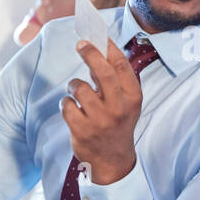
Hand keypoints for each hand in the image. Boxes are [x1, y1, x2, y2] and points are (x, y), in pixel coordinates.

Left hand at [61, 39, 142, 184]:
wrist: (112, 161)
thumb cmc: (118, 124)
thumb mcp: (126, 103)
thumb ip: (115, 80)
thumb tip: (97, 50)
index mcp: (132, 97)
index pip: (121, 65)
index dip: (108, 48)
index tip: (97, 37)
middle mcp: (118, 107)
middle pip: (102, 71)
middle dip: (90, 53)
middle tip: (81, 44)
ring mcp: (100, 120)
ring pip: (79, 87)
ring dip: (74, 86)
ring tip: (78, 93)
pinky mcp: (82, 130)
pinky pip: (67, 105)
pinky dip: (67, 104)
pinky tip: (73, 110)